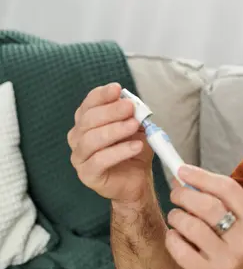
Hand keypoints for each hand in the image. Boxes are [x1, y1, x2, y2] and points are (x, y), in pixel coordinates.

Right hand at [68, 82, 154, 204]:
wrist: (138, 179)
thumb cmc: (134, 150)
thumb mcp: (137, 127)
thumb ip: (132, 114)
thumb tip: (130, 102)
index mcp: (87, 122)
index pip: (88, 104)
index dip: (101, 95)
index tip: (116, 88)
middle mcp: (78, 137)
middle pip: (88, 120)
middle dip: (111, 111)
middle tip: (130, 107)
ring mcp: (80, 157)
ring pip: (91, 140)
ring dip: (114, 130)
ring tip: (134, 125)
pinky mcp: (87, 175)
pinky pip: (99, 160)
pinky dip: (119, 152)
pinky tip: (136, 146)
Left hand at [166, 165, 242, 268]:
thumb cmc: (241, 247)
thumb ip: (222, 200)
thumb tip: (186, 176)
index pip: (227, 188)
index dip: (201, 176)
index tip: (183, 170)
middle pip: (207, 205)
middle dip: (183, 194)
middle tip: (175, 193)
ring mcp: (227, 260)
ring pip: (190, 225)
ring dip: (175, 216)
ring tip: (176, 217)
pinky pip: (179, 248)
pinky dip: (172, 238)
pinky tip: (176, 236)